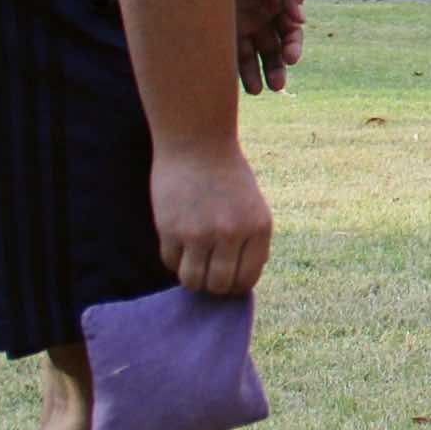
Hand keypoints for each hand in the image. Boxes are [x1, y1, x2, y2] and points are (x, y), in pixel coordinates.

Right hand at [152, 140, 273, 296]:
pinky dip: (174, 260)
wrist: (198, 143)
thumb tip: (241, 280)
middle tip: (206, 272)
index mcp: (259, 228)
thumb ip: (250, 240)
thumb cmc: (227, 176)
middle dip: (212, 285)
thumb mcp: (253, 206)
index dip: (235, 286)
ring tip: (192, 263)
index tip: (227, 278)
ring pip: (192, 281)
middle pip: (219, 285)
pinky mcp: (171, 229)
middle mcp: (232, 233)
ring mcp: (200, 233)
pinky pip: (171, 262)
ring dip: (191, 278)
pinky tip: (178, 244)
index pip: (248, 279)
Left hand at [233, 0, 306, 93]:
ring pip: (251, 57)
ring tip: (258, 90)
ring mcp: (239, 26)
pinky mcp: (217, 31)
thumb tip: (300, 19)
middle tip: (277, 85)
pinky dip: (233, 70)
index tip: (291, 58)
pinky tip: (235, 82)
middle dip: (277, 68)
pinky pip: (227, 54)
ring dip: (257, 75)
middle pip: (273, 50)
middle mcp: (260, 20)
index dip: (293, 46)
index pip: (291, 33)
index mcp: (278, 6)